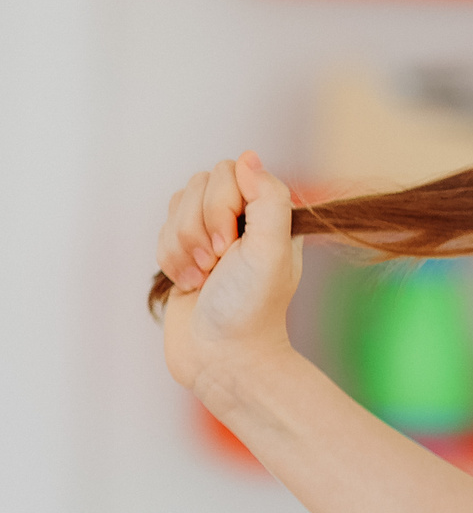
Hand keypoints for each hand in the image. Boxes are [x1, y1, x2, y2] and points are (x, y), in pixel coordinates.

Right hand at [157, 149, 303, 395]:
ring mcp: (211, 236)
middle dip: (197, 227)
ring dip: (182, 246)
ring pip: (175, 208)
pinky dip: (170, 259)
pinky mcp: (186, 254)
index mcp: (269, 215)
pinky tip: (189, 284)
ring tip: (203, 278)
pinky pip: (161, 232)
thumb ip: (268, 200)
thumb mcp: (270, 250)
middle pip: (197, 185)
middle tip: (217, 263)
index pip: (230, 171)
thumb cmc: (252, 307)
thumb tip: (249, 156)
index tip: (230, 244)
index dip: (220, 204)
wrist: (224, 356)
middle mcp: (241, 221)